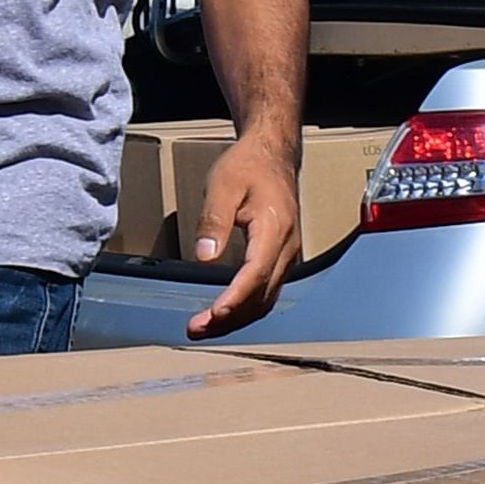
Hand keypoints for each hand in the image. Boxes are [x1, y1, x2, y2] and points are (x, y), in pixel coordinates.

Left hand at [184, 133, 301, 335]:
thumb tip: (206, 258)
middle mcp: (287, 247)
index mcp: (274, 228)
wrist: (273, 154)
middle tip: (196, 329)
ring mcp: (288, 255)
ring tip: (205, 328)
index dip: (235, 298)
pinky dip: (246, 308)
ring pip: (267, 300)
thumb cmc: (248, 166)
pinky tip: (226, 314)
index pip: (256, 273)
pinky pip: (268, 292)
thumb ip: (214, 222)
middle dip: (230, 318)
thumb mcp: (222, 186)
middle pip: (262, 296)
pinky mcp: (281, 258)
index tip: (214, 314)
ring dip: (237, 319)